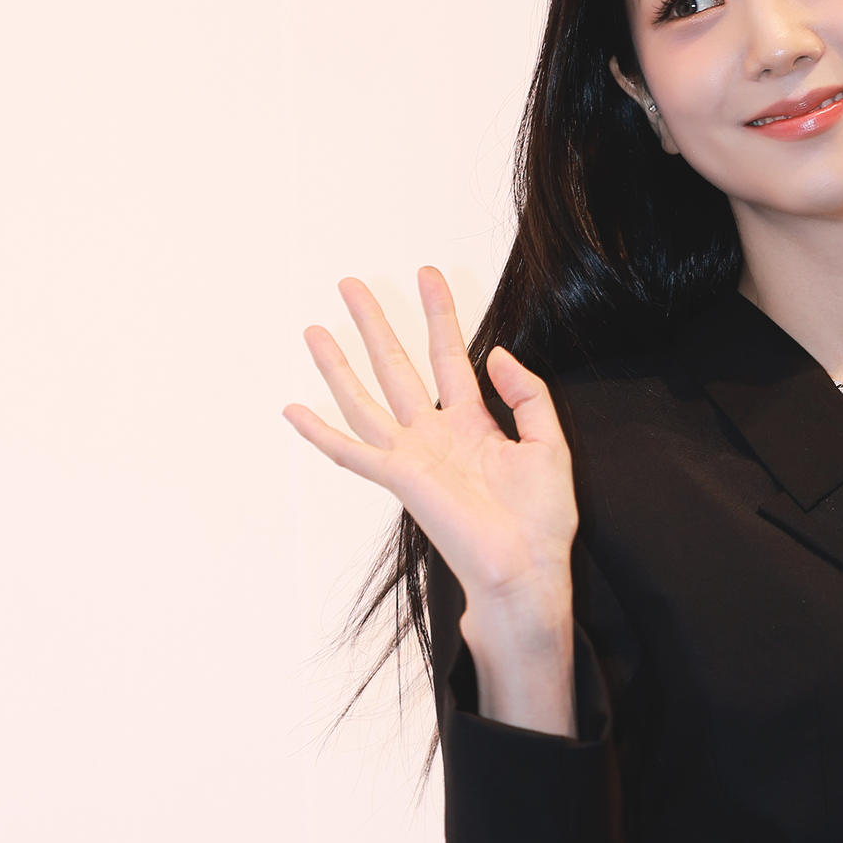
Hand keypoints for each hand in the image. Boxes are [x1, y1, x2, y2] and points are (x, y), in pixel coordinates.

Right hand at [285, 267, 578, 731]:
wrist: (527, 569)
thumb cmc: (541, 520)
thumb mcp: (549, 443)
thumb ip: (527, 395)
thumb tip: (496, 353)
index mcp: (473, 425)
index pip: (449, 357)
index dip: (439, 315)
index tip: (426, 273)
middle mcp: (435, 436)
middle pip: (397, 366)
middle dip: (376, 324)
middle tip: (352, 284)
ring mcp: (413, 456)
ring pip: (366, 399)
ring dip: (339, 364)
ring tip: (315, 328)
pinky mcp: (399, 480)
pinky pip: (351, 452)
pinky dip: (319, 433)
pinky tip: (292, 409)